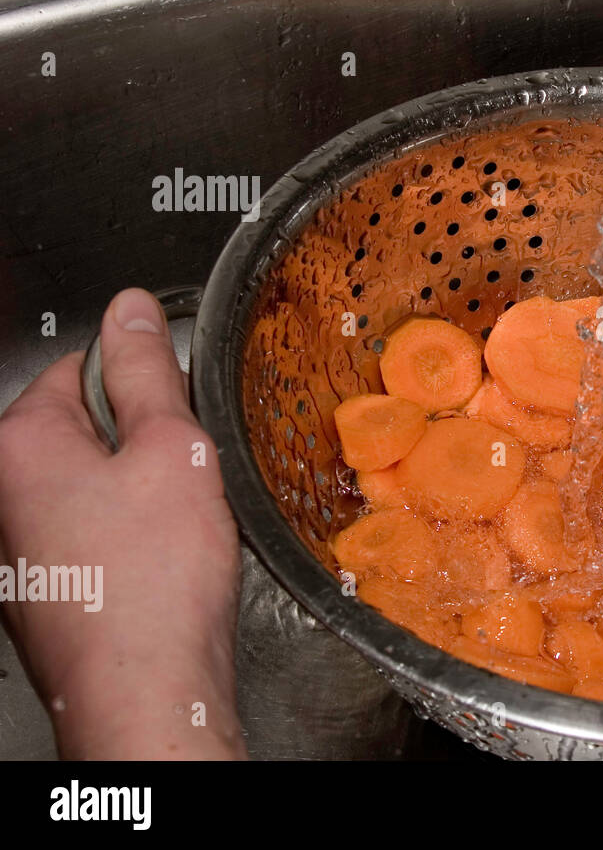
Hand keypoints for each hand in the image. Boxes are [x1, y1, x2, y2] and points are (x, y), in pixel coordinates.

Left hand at [0, 289, 245, 758]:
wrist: (146, 691)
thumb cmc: (155, 579)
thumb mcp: (172, 449)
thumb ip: (148, 371)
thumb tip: (130, 307)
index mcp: (17, 443)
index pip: (81, 366)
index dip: (146, 384)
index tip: (183, 416)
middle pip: (84, 427)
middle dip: (143, 443)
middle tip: (188, 478)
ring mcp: (13, 546)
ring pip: (92, 484)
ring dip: (139, 493)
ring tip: (178, 528)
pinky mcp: (38, 587)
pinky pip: (91, 532)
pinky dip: (129, 537)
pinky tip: (162, 565)